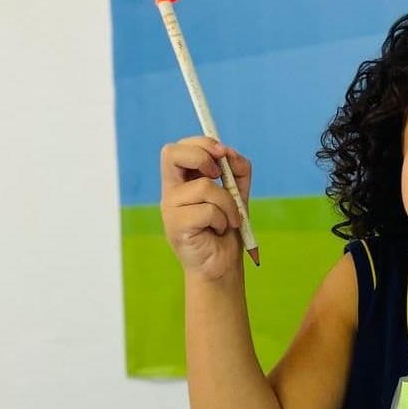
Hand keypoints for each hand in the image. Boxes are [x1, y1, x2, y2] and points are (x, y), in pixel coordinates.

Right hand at [159, 136, 251, 281]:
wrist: (222, 265)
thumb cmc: (226, 230)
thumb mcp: (236, 195)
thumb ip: (237, 171)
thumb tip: (230, 153)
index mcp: (182, 181)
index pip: (179, 147)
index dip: (201, 143)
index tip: (224, 154)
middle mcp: (171, 191)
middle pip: (171, 153)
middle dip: (202, 156)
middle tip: (219, 175)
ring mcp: (170, 208)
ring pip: (204, 187)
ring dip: (227, 204)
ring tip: (229, 221)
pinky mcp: (176, 226)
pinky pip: (207, 211)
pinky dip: (222, 220)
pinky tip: (218, 231)